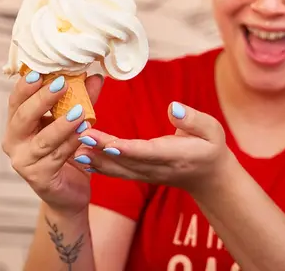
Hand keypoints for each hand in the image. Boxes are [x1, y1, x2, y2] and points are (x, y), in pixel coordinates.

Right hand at [1, 71, 104, 215]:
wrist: (68, 192)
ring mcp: (24, 162)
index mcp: (16, 125)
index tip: (40, 72)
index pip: (16, 101)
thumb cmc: (65, 152)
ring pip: (42, 140)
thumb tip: (95, 76)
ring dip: (61, 124)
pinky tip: (83, 134)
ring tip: (79, 112)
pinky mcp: (39, 179)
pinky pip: (56, 158)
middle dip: (42, 99)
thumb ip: (81, 100)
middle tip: (62, 84)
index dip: (25, 86)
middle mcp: (14, 143)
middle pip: (23, 117)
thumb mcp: (71, 122)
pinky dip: (70, 144)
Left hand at [73, 102, 230, 193]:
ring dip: (93, 158)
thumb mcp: (212, 130)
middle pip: (124, 161)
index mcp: (173, 155)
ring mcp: (145, 174)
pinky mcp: (138, 174)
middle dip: (100, 150)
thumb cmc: (210, 147)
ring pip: (115, 169)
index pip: (145, 152)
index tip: (105, 141)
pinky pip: (115, 171)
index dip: (124, 148)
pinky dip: (96, 164)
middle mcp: (155, 168)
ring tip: (72, 146)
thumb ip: (193, 120)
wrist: (209, 177)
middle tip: (78, 137)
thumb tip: (173, 107)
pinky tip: (78, 156)